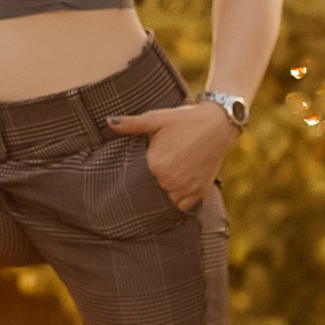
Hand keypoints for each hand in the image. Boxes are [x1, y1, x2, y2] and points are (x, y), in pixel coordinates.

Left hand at [110, 100, 237, 209]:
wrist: (217, 123)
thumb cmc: (184, 120)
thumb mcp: (156, 119)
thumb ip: (130, 124)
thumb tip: (107, 121)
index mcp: (156, 164)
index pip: (141, 176)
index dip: (146, 168)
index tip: (152, 161)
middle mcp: (169, 180)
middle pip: (155, 187)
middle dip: (157, 179)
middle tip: (166, 166)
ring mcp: (186, 188)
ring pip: (168, 199)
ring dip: (167, 192)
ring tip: (172, 177)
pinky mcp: (200, 192)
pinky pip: (184, 206)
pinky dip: (181, 200)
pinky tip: (181, 187)